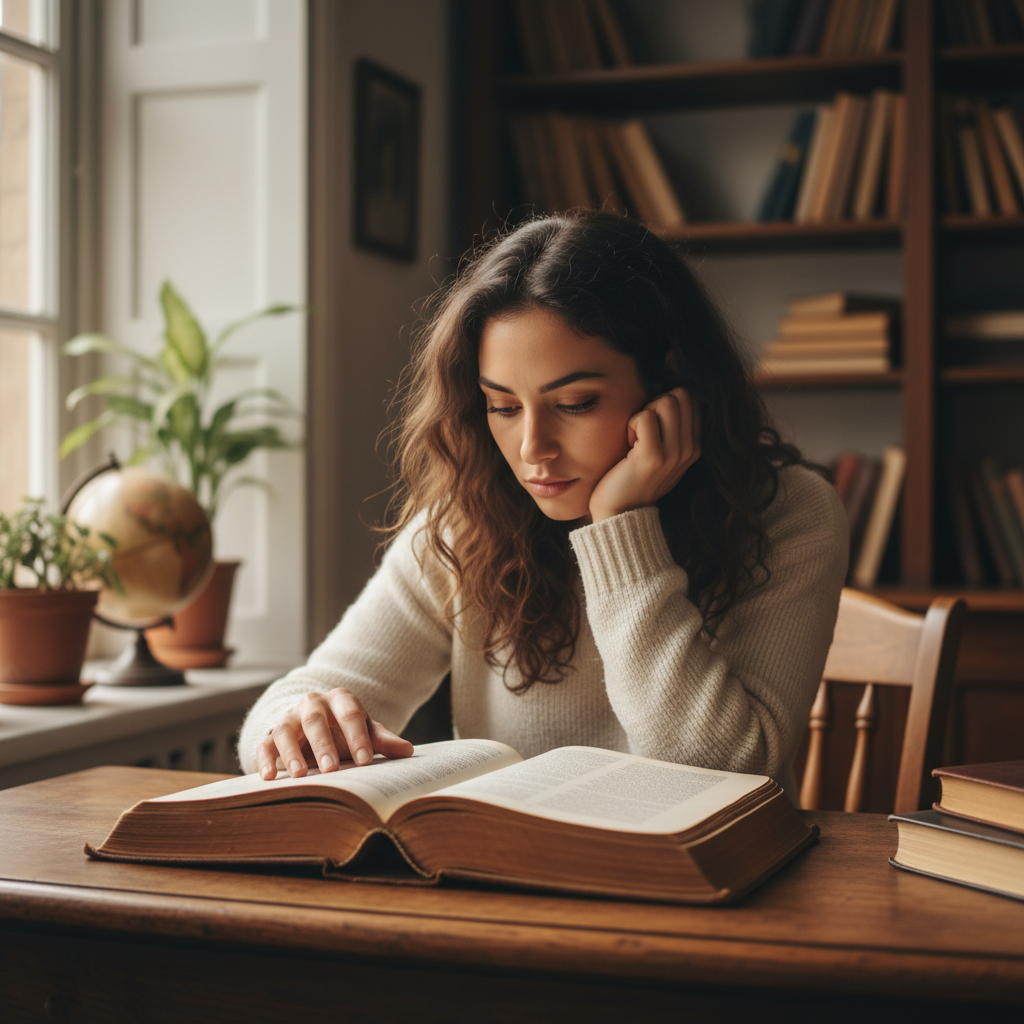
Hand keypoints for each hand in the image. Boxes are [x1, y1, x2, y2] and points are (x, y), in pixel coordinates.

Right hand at [256, 687, 413, 780]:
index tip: (366, 761)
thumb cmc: (346, 730)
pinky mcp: (271, 735)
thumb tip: (409, 751)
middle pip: (315, 720)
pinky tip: (269, 777)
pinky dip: (265, 760)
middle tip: (331, 768)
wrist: (317, 726)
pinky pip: (265, 744)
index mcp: (340, 699)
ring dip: (292, 752)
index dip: (358, 737)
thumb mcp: (366, 731)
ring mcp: (290, 718)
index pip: (350, 714)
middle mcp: (312, 703)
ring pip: (286, 730)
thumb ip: (383, 741)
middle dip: (323, 744)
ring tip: (300, 775)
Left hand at [588, 387, 700, 522]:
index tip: (651, 427)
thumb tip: (666, 389)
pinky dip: (631, 425)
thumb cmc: (633, 477)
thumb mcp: (661, 452)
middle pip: (680, 395)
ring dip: (643, 414)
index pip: (690, 399)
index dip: (665, 403)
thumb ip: (671, 427)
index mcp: (695, 446)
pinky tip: (628, 445)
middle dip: (655, 404)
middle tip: (642, 430)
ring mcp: (674, 454)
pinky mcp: (653, 457)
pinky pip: (645, 417)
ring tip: (636, 438)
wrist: (620, 512)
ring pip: (666, 402)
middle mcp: (690, 450)